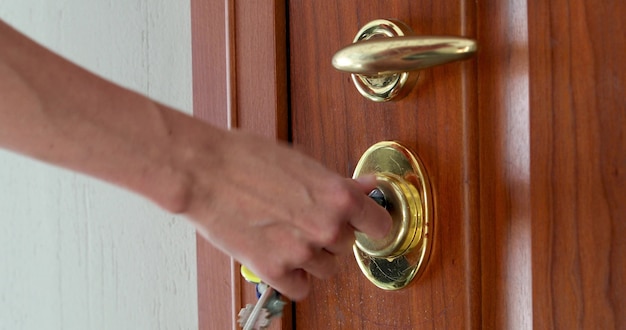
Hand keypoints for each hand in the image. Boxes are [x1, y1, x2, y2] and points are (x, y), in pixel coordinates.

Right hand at [181, 130, 390, 300]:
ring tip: (285, 233)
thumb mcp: (303, 163)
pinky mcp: (276, 270)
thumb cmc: (247, 158)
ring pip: (326, 269)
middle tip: (303, 218)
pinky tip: (279, 255)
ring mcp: (302, 251)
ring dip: (311, 256)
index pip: (380, 225)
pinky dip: (293, 277)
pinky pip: (301, 288)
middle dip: (330, 235)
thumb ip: (339, 183)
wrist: (204, 172)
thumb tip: (367, 188)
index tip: (363, 225)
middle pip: (347, 246)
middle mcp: (327, 227)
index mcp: (339, 196)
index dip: (370, 223)